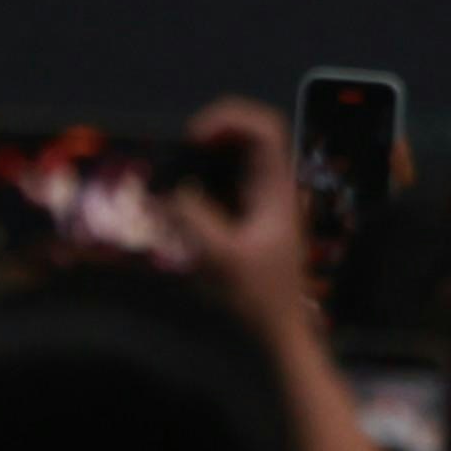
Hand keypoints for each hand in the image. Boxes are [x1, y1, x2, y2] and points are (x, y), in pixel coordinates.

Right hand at [169, 98, 310, 335]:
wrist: (278, 332)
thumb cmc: (257, 297)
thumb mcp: (222, 258)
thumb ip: (195, 219)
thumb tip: (172, 188)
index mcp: (276, 187)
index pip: (265, 127)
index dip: (229, 118)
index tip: (194, 136)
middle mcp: (273, 186)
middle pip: (250, 135)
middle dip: (213, 134)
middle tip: (179, 152)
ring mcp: (263, 200)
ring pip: (237, 158)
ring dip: (205, 156)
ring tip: (175, 171)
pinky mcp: (250, 217)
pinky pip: (227, 183)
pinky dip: (203, 180)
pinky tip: (181, 199)